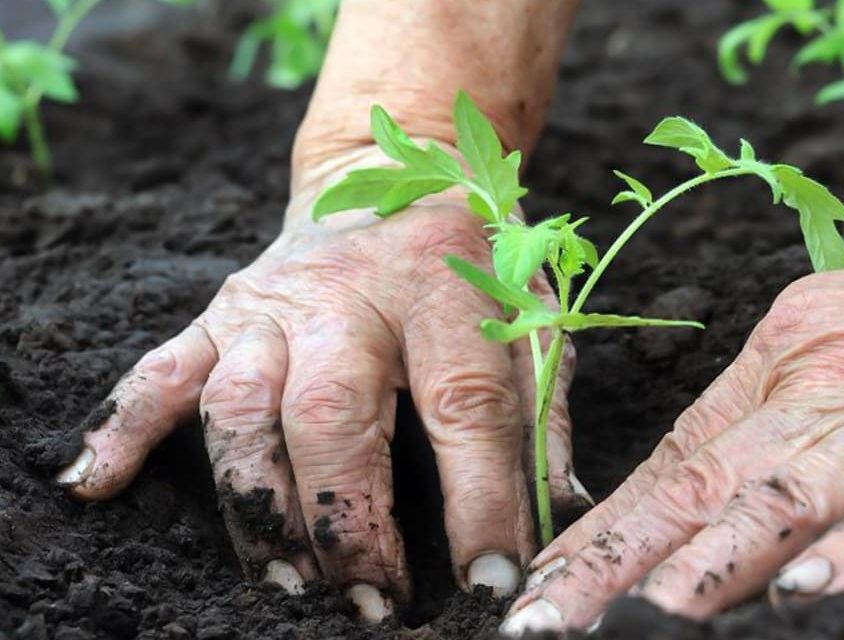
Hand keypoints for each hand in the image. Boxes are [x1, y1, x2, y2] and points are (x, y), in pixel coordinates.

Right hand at [54, 145, 587, 620]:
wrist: (398, 164)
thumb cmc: (478, 255)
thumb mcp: (535, 312)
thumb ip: (545, 410)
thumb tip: (559, 512)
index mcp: (445, 290)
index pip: (465, 407)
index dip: (480, 501)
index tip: (488, 580)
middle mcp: (352, 295)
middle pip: (334, 415)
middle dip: (348, 521)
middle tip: (371, 601)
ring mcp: (275, 303)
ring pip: (241, 407)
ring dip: (257, 505)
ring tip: (288, 582)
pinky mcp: (223, 310)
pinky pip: (162, 370)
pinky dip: (124, 427)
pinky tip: (96, 484)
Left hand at [502, 160, 843, 632]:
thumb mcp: (842, 323)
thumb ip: (774, 397)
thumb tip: (698, 470)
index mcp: (782, 358)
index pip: (672, 460)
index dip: (600, 529)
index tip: (541, 579)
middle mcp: (820, 389)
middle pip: (697, 489)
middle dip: (610, 566)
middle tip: (538, 623)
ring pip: (779, 502)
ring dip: (702, 570)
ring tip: (635, 622)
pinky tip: (809, 592)